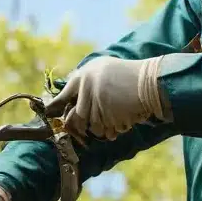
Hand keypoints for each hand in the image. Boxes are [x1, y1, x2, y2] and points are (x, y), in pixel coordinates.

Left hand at [44, 56, 166, 140]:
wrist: (152, 81)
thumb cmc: (130, 76)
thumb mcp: (104, 70)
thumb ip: (87, 82)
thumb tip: (69, 102)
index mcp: (85, 74)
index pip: (63, 95)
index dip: (55, 106)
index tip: (50, 114)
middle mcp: (87, 87)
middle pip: (76, 117)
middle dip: (80, 127)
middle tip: (84, 131)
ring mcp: (98, 102)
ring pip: (92, 127)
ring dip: (103, 128)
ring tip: (116, 117)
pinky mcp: (108, 115)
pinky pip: (106, 131)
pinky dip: (115, 130)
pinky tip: (124, 119)